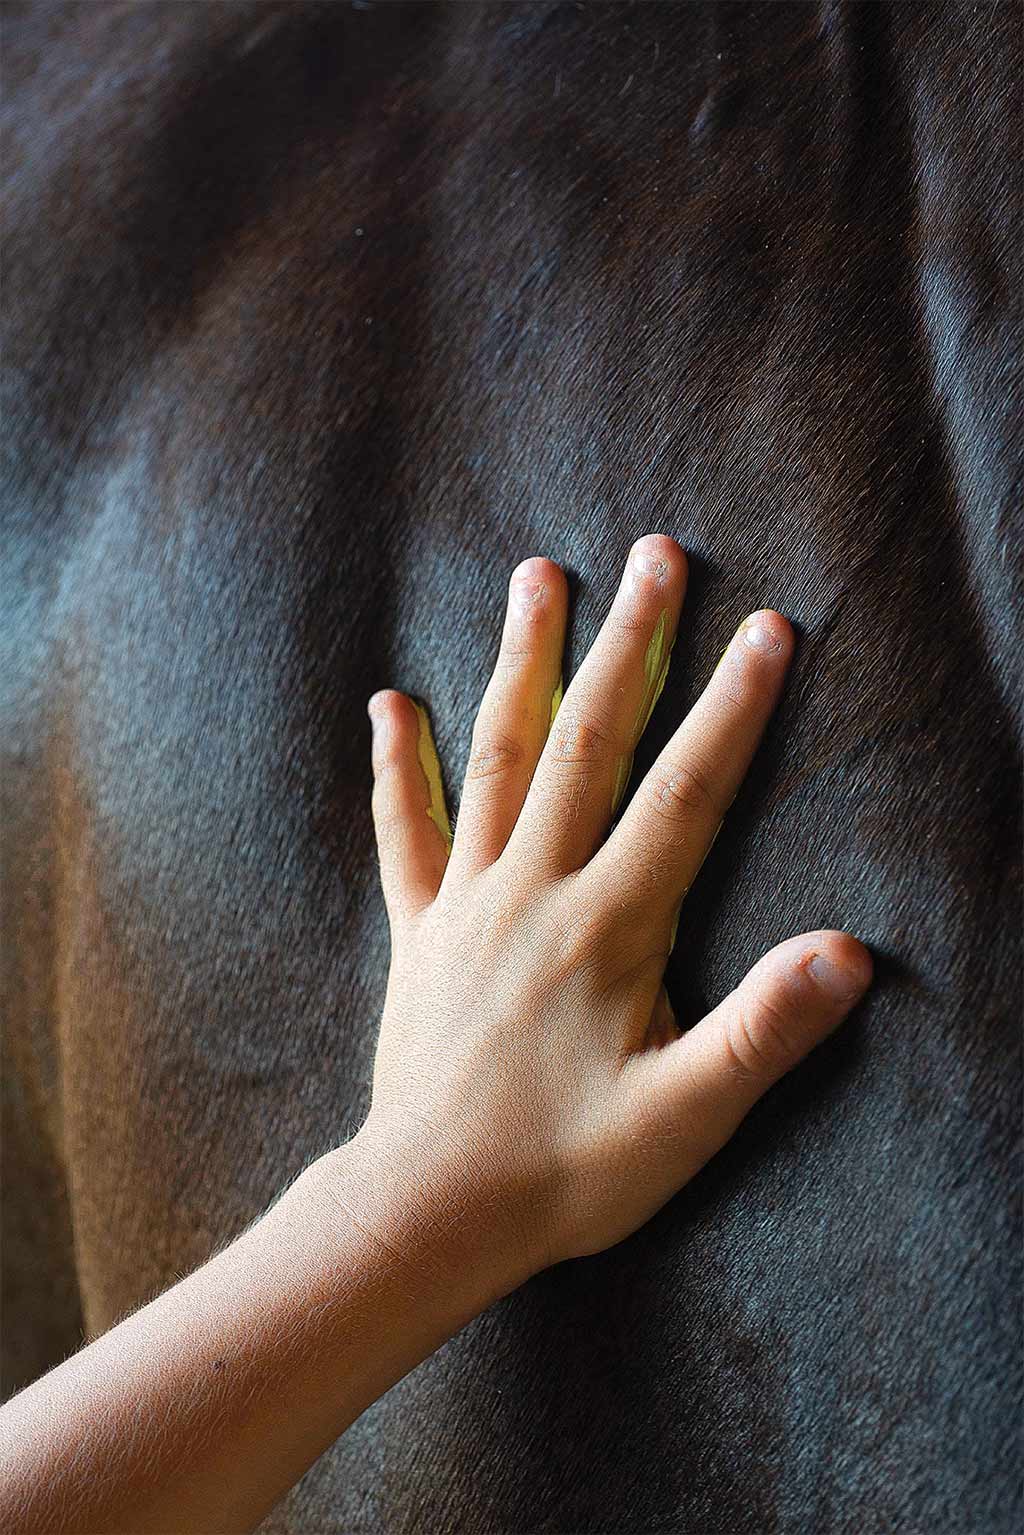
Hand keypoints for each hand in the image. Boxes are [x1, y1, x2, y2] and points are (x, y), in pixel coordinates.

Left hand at [350, 535, 871, 1291]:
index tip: (767, 628)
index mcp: (608, 925)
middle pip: (588, 741)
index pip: (684, 793)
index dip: (731, 709)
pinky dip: (397, 768)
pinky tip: (388, 704)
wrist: (430, 1210)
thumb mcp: (685, 1117)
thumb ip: (763, 1031)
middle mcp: (535, 889)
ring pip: (497, 759)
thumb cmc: (565, 1170)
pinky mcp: (420, 931)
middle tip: (656, 554)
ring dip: (521, 663)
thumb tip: (848, 953)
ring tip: (538, 576)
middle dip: (629, 643)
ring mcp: (469, 903)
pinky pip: (405, 834)